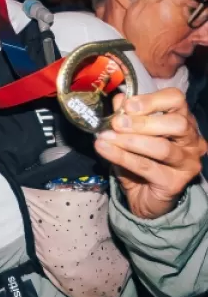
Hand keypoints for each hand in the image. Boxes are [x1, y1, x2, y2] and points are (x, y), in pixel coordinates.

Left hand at [94, 88, 205, 218]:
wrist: (143, 196)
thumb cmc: (140, 159)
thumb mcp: (129, 134)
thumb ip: (125, 115)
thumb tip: (118, 99)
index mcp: (182, 120)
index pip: (176, 100)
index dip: (152, 100)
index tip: (127, 105)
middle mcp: (191, 140)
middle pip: (177, 123)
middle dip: (143, 122)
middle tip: (116, 124)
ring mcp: (187, 162)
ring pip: (162, 148)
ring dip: (130, 141)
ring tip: (106, 137)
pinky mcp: (175, 182)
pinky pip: (146, 167)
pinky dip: (122, 157)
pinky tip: (104, 149)